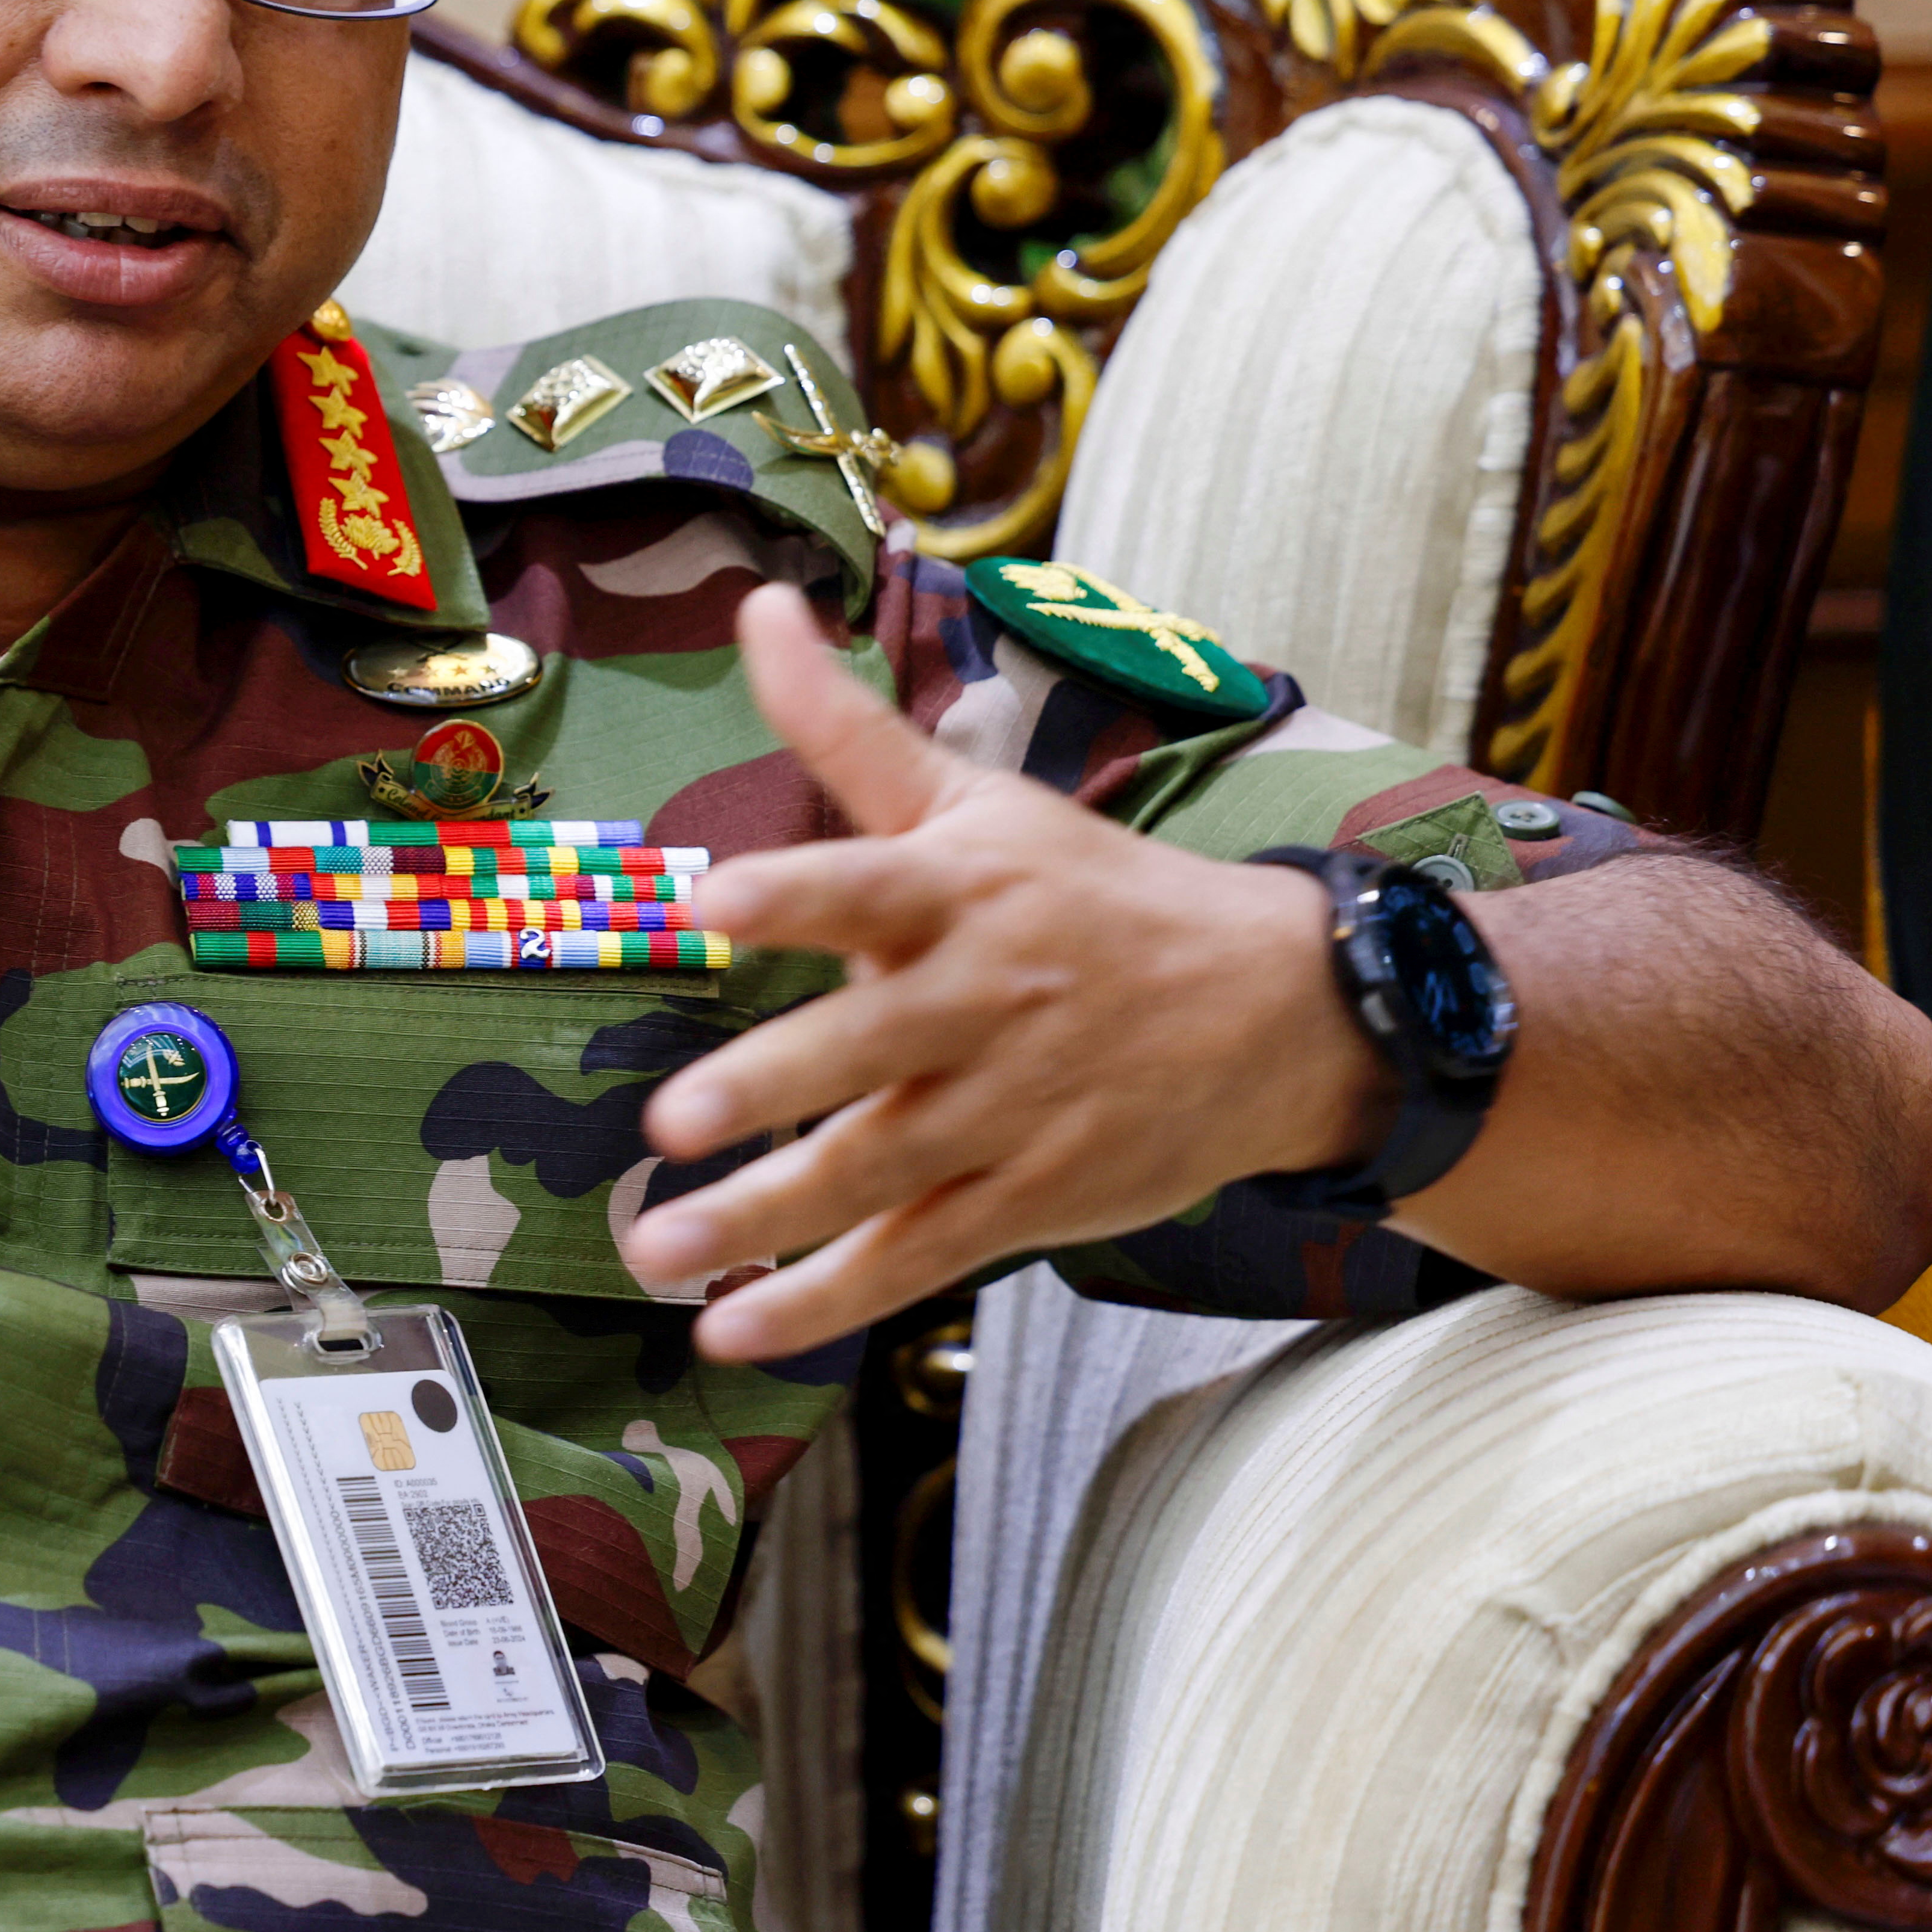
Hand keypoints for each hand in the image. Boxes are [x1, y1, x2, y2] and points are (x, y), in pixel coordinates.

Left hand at [622, 582, 1384, 1361]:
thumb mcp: (975, 799)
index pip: (866, 882)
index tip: (712, 898)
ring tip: (655, 1251)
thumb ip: (845, 724)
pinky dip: (823, 1301)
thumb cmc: (1091, 894)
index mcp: (962, 893)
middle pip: (865, 1048)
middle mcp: (981, 1001)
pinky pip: (913, 1256)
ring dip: (761, 1222)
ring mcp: (1008, 1110)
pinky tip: (734, 1326)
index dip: (794, 888)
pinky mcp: (1029, 1198)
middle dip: (769, 1090)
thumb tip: (756, 605)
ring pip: (875, 1173)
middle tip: (674, 1123)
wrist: (1276, 1010)